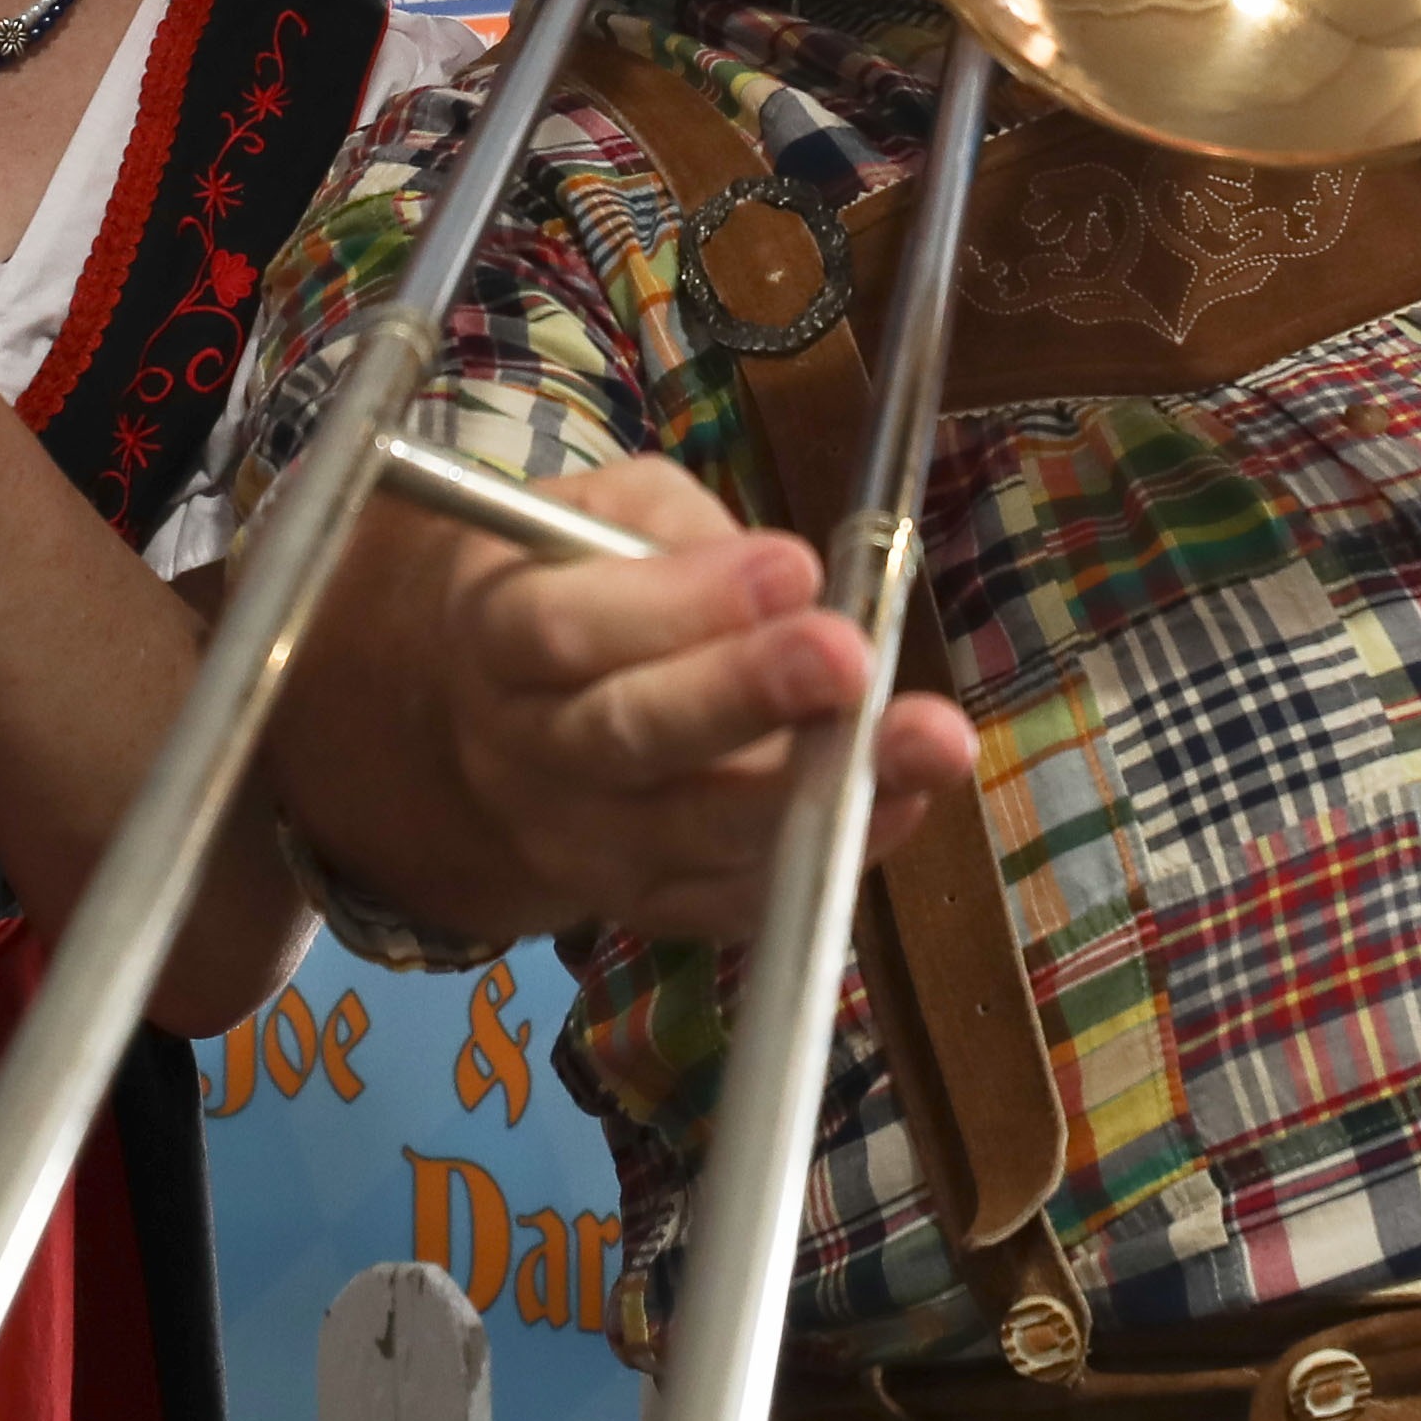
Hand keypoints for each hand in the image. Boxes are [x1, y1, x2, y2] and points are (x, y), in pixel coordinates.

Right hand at [429, 454, 974, 938]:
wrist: (498, 720)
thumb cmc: (576, 584)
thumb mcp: (603, 514)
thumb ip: (682, 534)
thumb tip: (790, 582)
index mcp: (494, 636)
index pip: (566, 628)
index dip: (679, 605)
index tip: (792, 566)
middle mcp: (523, 753)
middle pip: (627, 736)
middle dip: (748, 698)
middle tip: (851, 658)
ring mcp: (579, 844)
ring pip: (695, 832)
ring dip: (819, 791)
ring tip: (927, 742)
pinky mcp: (640, 906)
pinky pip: (733, 899)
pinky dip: (824, 857)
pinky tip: (901, 800)